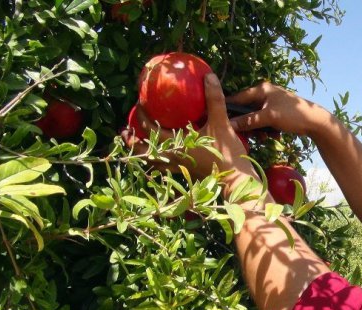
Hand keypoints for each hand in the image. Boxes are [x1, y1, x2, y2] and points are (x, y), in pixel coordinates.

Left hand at [123, 74, 249, 180]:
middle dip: (131, 140)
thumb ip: (214, 100)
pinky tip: (162, 157)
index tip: (139, 103)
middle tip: (124, 131)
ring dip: (141, 154)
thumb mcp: (221, 123)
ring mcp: (178, 168)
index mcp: (176, 145)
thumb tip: (208, 76)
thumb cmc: (227, 154)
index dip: (141, 115)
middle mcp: (172, 158)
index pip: (150, 129)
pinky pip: (165, 168)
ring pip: (152, 163)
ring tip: (136, 146)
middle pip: (143, 151)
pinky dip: (157, 162)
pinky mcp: (186, 174)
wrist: (236, 181)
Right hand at [227, 82, 332, 137]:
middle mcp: (265, 94)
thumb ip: (249, 121)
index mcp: (261, 90)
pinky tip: (274, 136)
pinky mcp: (277, 113)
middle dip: (247, 123)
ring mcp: (271, 103)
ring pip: (255, 118)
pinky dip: (267, 129)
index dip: (228, 109)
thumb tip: (229, 125)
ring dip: (258, 129)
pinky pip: (265, 121)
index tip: (220, 120)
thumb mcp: (269, 117)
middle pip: (246, 110)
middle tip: (247, 135)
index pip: (238, 97)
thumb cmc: (293, 115)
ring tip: (265, 137)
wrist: (316, 121)